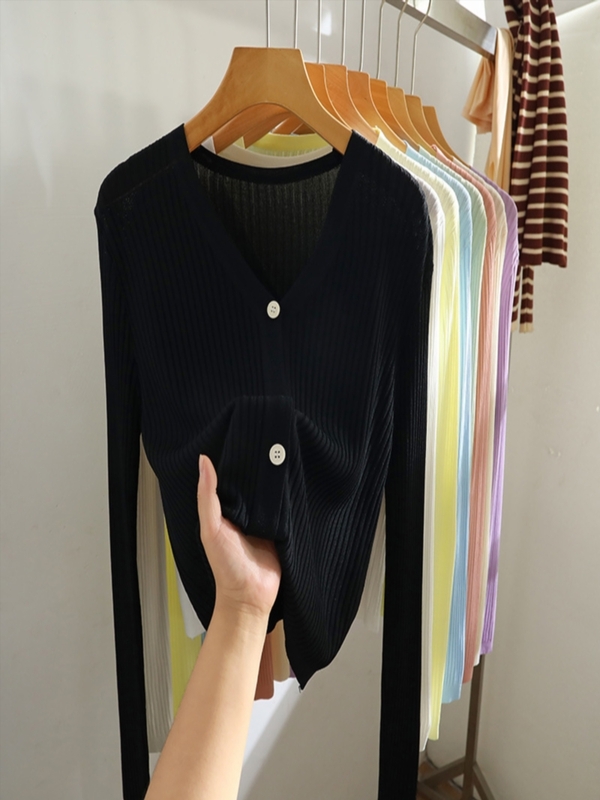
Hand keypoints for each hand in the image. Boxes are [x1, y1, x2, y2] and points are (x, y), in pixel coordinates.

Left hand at [197, 454, 281, 620]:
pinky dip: (289, 498)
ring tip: (285, 453)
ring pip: (270, 494)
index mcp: (225, 509)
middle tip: (269, 440)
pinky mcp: (282, 529)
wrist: (251, 596)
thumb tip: (204, 461)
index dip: (235, 460)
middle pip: (252, 484)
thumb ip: (208, 497)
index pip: (230, 477)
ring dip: (276, 481)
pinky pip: (286, 509)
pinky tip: (296, 481)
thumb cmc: (226, 566)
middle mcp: (245, 513)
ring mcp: (264, 521)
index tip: (244, 437)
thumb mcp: (212, 528)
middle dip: (258, 468)